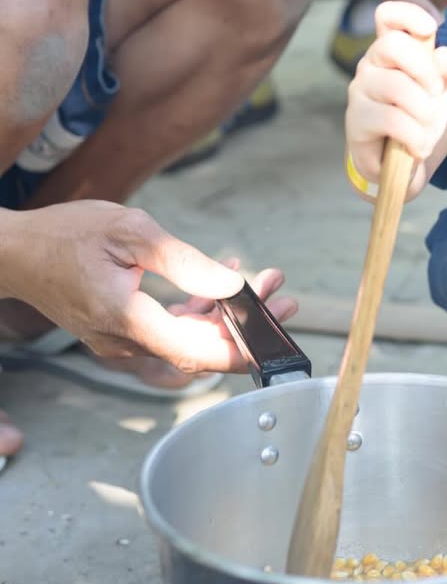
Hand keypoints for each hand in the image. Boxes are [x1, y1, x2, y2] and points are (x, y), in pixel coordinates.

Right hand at [0, 201, 296, 373]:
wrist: (17, 252)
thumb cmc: (66, 235)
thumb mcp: (131, 232)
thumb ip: (184, 262)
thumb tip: (231, 284)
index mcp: (127, 322)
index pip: (197, 351)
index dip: (242, 348)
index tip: (275, 332)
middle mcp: (125, 343)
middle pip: (200, 346)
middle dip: (246, 323)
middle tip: (283, 295)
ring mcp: (122, 342)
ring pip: (188, 338)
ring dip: (227, 314)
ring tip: (263, 281)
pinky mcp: (121, 333)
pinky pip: (169, 330)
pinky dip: (199, 310)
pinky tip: (219, 279)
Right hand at [346, 2, 446, 189]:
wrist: (400, 161)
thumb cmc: (417, 117)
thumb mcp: (439, 93)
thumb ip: (443, 71)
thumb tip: (445, 54)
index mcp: (391, 50)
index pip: (388, 16)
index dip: (409, 14)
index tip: (430, 29)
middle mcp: (371, 64)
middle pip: (391, 44)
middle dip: (424, 69)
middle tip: (436, 92)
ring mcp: (360, 91)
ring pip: (396, 85)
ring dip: (424, 111)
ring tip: (428, 129)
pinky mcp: (356, 121)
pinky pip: (392, 120)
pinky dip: (415, 136)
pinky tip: (419, 147)